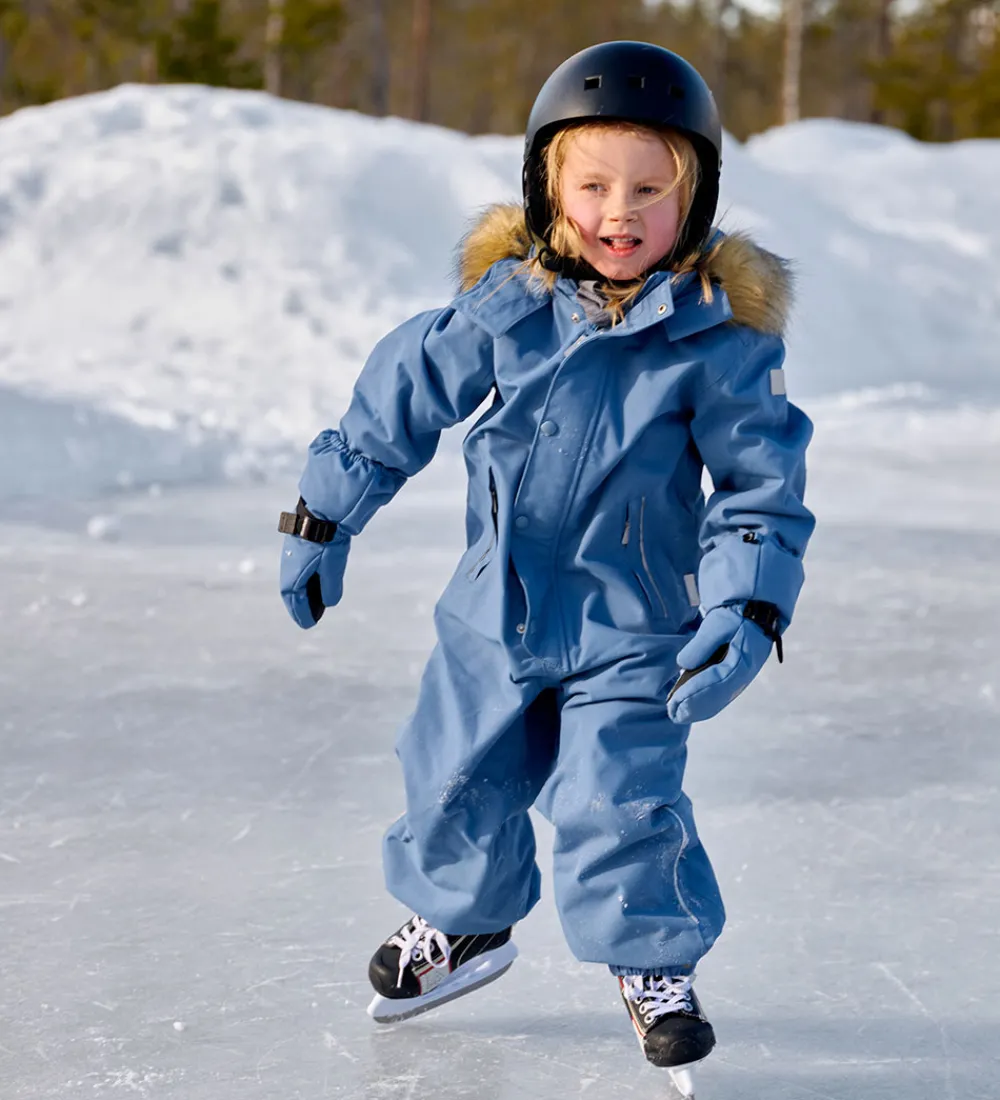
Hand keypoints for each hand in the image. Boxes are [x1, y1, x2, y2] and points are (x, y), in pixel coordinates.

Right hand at [280, 526, 350, 628]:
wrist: (322, 508)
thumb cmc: (326, 538)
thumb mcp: (332, 566)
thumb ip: (330, 587)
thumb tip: (329, 602)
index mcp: (293, 574)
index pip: (294, 599)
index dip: (301, 613)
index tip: (308, 624)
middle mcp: (288, 564)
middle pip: (291, 591)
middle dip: (298, 605)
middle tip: (308, 617)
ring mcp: (291, 552)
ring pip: (294, 578)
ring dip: (301, 591)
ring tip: (312, 601)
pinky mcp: (298, 543)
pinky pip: (298, 567)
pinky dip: (304, 578)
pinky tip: (314, 578)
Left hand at [666, 603, 780, 724]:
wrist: (759, 613)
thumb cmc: (736, 616)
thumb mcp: (718, 624)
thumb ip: (701, 644)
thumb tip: (683, 664)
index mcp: (740, 660)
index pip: (714, 682)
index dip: (693, 693)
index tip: (675, 701)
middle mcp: (743, 674)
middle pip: (716, 696)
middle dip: (693, 706)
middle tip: (673, 714)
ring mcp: (742, 678)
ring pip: (719, 699)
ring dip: (699, 709)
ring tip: (679, 715)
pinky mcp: (738, 677)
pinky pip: (722, 696)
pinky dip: (707, 705)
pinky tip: (694, 710)